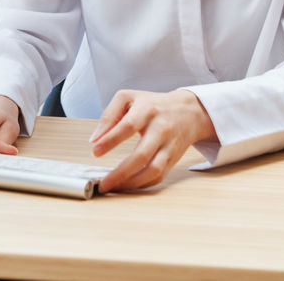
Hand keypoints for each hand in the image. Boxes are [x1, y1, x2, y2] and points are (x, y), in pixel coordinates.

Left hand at [89, 89, 215, 191]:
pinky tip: (128, 185)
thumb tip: (95, 138)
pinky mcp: (173, 159)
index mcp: (147, 110)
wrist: (188, 111)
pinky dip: (142, 184)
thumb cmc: (153, 104)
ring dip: (132, 183)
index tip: (95, 151)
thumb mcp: (128, 98)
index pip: (128, 126)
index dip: (111, 140)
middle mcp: (161, 129)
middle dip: (120, 172)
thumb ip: (109, 115)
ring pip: (153, 170)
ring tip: (114, 187)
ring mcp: (169, 146)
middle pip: (142, 154)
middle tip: (103, 182)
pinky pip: (159, 177)